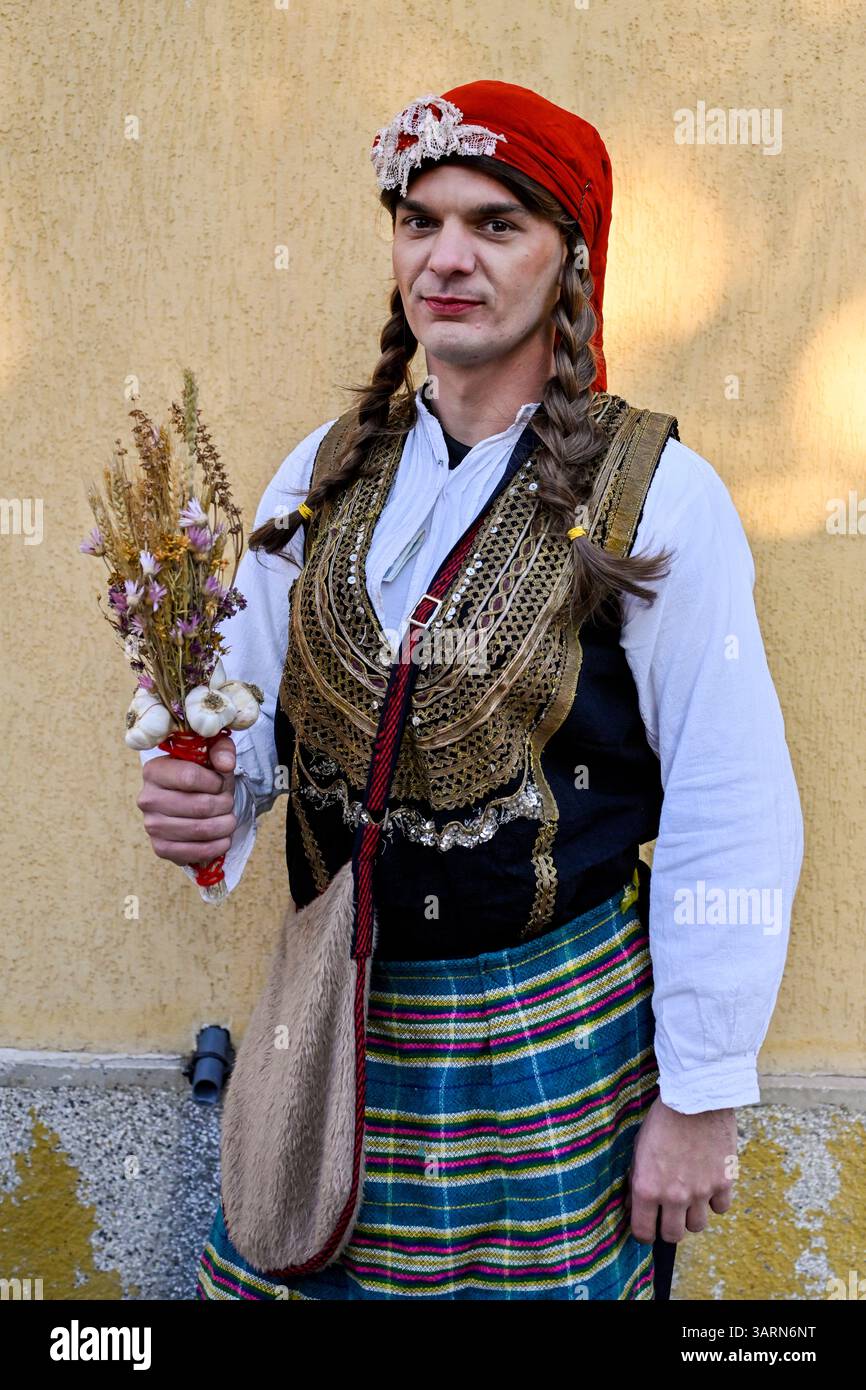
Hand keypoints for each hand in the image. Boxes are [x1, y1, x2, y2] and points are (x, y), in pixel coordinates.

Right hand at [137, 734, 236, 867]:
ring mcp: (152, 826)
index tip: (221, 783)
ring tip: (229, 820)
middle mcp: (147, 798)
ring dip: (224, 826)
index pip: (190, 777)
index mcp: (154, 770)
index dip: (216, 782)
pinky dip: (216, 847)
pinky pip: (193, 852)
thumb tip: (225, 764)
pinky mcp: (161, 848)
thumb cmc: (203, 775)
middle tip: (229, 803)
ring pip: (199, 829)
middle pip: (199, 806)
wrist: (193, 800)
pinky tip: (223, 839)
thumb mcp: (212, 753)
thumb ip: (221, 749)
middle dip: (224, 805)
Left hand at [624, 1097, 735, 1242]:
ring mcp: (701, 1192)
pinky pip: (720, 1208)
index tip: (646, 1227)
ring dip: (692, 1216)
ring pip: (697, 1226)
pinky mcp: (723, 1182)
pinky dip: (715, 1201)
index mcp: (647, 1188)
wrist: (695, 1096)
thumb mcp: (639, 1148)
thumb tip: (634, 1204)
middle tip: (668, 1213)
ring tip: (689, 1197)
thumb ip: (637, 1180)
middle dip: (668, 1227)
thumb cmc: (662, 1119)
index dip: (643, 1233)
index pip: (643, 1232)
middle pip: (672, 1236)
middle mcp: (673, 1196)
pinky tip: (708, 1184)